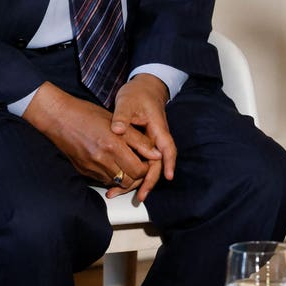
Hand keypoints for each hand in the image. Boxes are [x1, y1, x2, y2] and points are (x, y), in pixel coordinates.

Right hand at [22, 82, 159, 193]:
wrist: (60, 118)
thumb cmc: (88, 115)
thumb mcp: (118, 122)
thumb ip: (138, 140)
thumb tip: (156, 154)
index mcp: (113, 145)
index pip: (139, 169)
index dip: (147, 167)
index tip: (147, 159)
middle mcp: (102, 159)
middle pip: (129, 180)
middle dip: (138, 175)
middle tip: (139, 163)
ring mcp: (91, 167)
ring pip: (117, 183)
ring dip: (125, 177)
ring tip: (126, 163)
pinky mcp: (83, 171)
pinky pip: (103, 180)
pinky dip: (111, 176)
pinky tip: (113, 164)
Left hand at [108, 73, 175, 201]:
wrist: (143, 88)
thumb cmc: (137, 94)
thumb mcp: (128, 102)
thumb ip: (122, 117)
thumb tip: (117, 130)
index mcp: (158, 127)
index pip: (166, 148)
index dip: (168, 163)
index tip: (167, 177)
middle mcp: (157, 138)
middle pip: (158, 163)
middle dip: (149, 181)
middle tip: (140, 197)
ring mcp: (151, 142)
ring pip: (149, 165)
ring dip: (140, 180)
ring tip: (125, 194)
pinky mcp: (143, 144)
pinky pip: (142, 161)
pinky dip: (133, 172)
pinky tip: (122, 181)